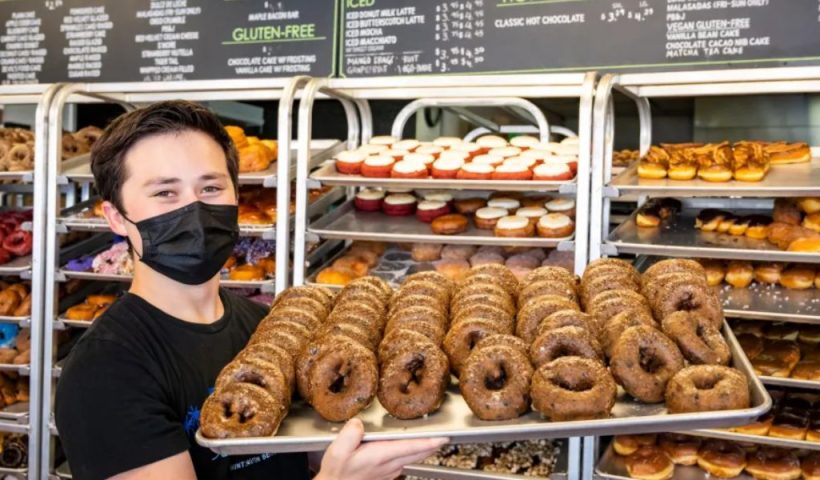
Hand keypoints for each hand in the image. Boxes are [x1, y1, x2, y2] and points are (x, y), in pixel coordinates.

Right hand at [315, 418, 448, 479]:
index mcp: (380, 455)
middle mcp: (388, 465)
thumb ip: (350, 434)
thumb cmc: (337, 471)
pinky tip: (412, 450)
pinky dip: (413, 454)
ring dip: (424, 450)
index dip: (429, 442)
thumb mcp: (338, 450)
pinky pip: (405, 462)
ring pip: (413, 459)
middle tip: (445, 436)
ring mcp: (389, 472)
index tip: (443, 437)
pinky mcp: (385, 475)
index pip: (411, 447)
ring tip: (434, 441)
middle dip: (433, 445)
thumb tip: (359, 422)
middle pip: (418, 454)